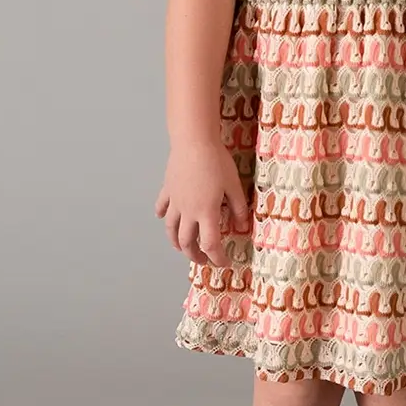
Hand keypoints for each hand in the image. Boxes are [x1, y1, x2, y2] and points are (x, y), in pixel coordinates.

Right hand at [154, 139, 249, 267]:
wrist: (193, 142)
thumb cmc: (216, 161)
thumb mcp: (234, 185)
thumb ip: (238, 208)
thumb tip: (243, 227)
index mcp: (206, 213)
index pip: (211, 244)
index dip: (218, 258)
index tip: (225, 263)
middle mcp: (187, 212)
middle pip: (187, 242)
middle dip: (196, 256)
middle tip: (205, 260)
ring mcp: (175, 201)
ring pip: (171, 229)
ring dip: (176, 242)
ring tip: (183, 247)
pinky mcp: (168, 189)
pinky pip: (162, 207)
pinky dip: (163, 215)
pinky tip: (164, 217)